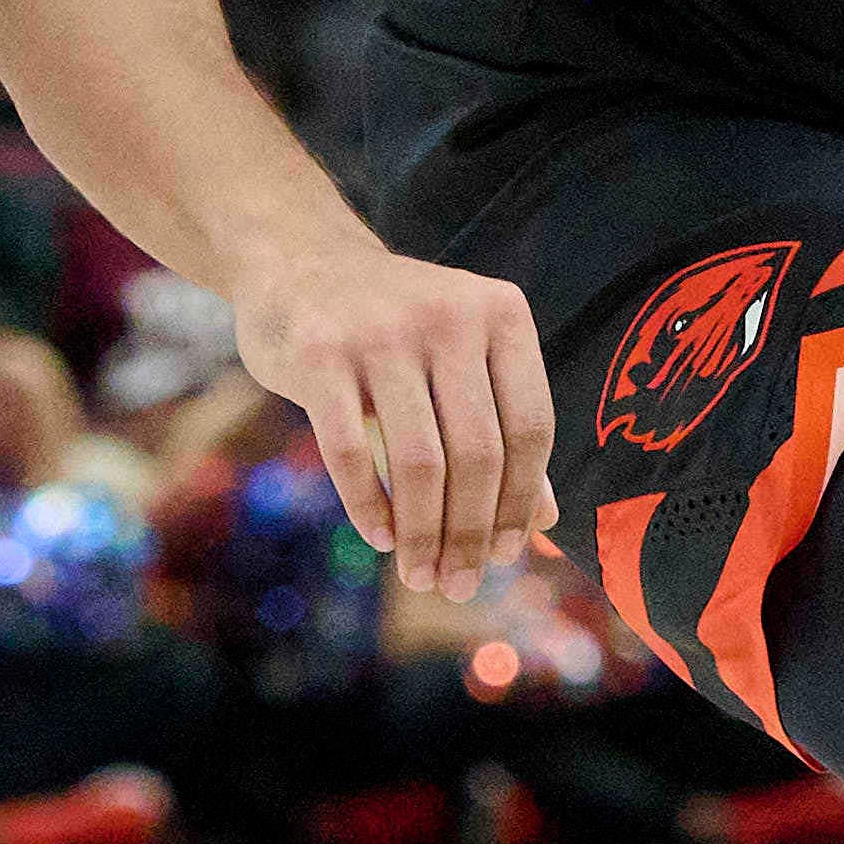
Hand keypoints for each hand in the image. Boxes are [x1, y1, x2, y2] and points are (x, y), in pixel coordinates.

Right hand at [230, 221, 556, 597]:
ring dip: (422, 533)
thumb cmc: (394, 327)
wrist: (298, 260)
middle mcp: (449, 317)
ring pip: (419, 462)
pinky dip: (368, 507)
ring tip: (420, 573)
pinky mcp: (319, 353)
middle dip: (470, 533)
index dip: (521, 503)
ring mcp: (381, 333)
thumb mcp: (462, 356)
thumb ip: (504, 426)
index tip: (505, 556)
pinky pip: (351, 451)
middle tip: (457, 584)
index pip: (531, 428)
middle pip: (478, 454)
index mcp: (501, 314)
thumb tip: (545, 521)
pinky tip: (379, 537)